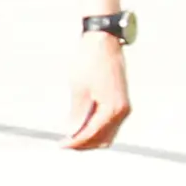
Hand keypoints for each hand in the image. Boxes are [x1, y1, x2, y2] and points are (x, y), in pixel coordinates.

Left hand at [61, 28, 132, 149]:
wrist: (103, 41)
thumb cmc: (90, 61)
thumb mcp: (79, 89)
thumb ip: (77, 114)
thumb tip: (72, 132)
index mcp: (112, 108)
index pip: (92, 134)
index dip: (75, 142)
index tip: (61, 144)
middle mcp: (122, 111)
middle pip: (103, 139)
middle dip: (84, 143)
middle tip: (65, 142)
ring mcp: (124, 107)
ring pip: (108, 133)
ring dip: (91, 138)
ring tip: (72, 136)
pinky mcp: (121, 101)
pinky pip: (110, 124)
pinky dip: (97, 128)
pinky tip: (82, 125)